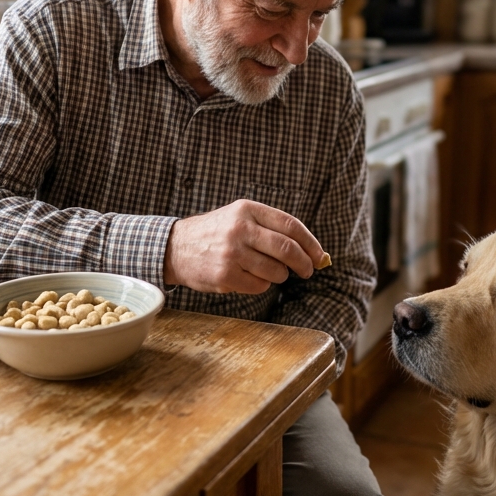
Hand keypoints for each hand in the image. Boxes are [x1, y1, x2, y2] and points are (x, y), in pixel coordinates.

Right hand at [164, 199, 325, 293]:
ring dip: (280, 276)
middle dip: (304, 263)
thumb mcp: (240, 217)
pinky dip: (261, 285)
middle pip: (287, 249)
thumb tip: (312, 251)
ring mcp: (232, 253)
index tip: (319, 255)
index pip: (291, 226)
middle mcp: (240, 229)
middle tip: (308, 270)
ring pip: (276, 271)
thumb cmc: (216, 233)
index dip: (311, 243)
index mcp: (247, 210)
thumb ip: (272, 229)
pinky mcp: (225, 275)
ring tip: (269, 271)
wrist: (176, 248)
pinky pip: (259, 286)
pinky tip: (248, 277)